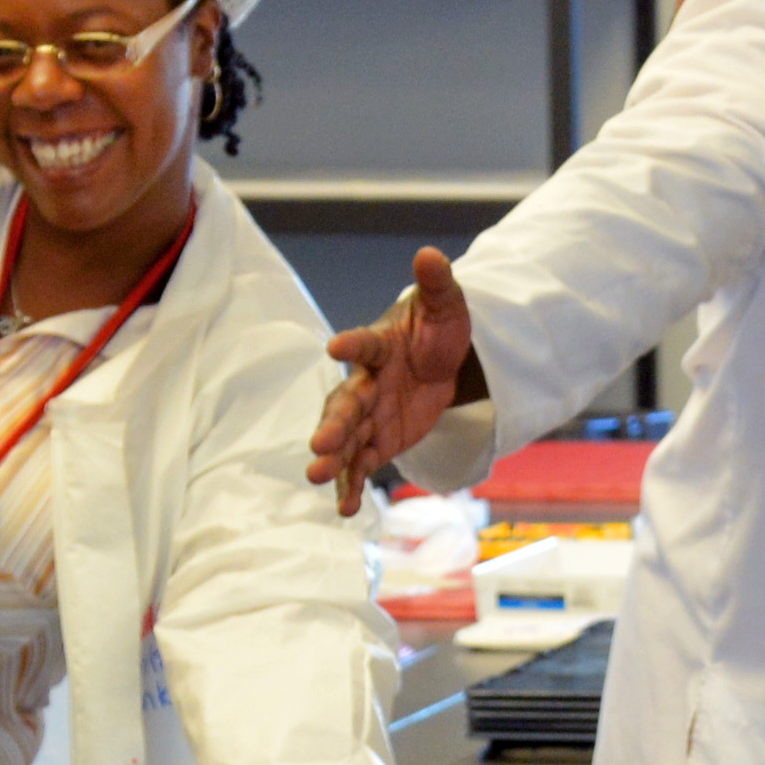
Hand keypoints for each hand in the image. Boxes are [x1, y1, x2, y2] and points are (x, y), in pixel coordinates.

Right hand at [311, 244, 483, 509]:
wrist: (442, 362)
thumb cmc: (437, 330)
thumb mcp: (447, 307)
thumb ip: (437, 284)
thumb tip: (430, 254)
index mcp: (378, 347)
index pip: (362, 345)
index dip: (351, 345)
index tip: (335, 347)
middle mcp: (365, 383)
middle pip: (345, 403)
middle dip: (333, 423)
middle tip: (320, 443)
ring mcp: (369, 416)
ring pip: (346, 439)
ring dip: (333, 459)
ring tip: (317, 477)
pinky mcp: (379, 442)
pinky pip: (361, 466)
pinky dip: (352, 485)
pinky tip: (346, 510)